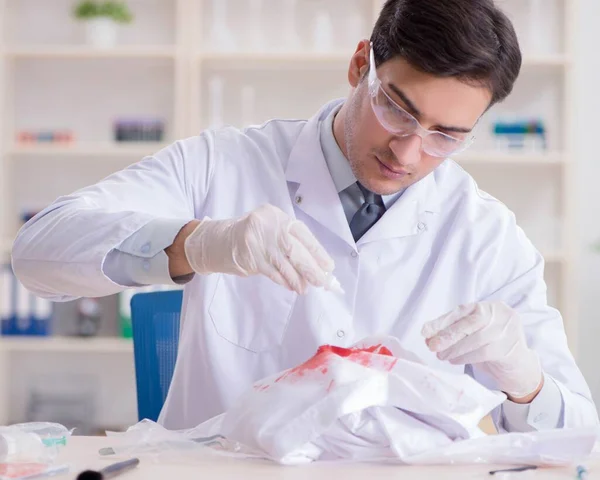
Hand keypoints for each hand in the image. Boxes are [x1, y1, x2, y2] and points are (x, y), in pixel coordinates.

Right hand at [183, 204, 341, 294]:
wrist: (218, 241)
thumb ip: (289, 241)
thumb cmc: (251, 236)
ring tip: (306, 288)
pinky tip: (291, 286)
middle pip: (295, 250)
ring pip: (284, 263)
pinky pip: (272, 272)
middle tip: (322, 282)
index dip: (317, 252)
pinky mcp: (249, 257)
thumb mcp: (270, 229)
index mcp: (276, 216)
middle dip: (311, 268)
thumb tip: (315, 263)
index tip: (328, 266)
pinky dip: (283, 280)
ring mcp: (257, 242)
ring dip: (298, 278)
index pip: (302, 234)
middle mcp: (268, 226)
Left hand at [421, 301, 542, 400]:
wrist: (519, 367)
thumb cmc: (491, 347)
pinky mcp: (511, 347)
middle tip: (431, 346)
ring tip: (442, 356)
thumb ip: (455, 332)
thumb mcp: (473, 335)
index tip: (425, 331)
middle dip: (448, 335)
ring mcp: (508, 330)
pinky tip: (455, 361)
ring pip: (476, 339)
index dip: (442, 321)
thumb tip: (428, 336)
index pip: (462, 311)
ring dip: (455, 349)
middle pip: (470, 323)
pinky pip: (484, 352)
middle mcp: (501, 314)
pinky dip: (466, 357)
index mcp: (490, 306)